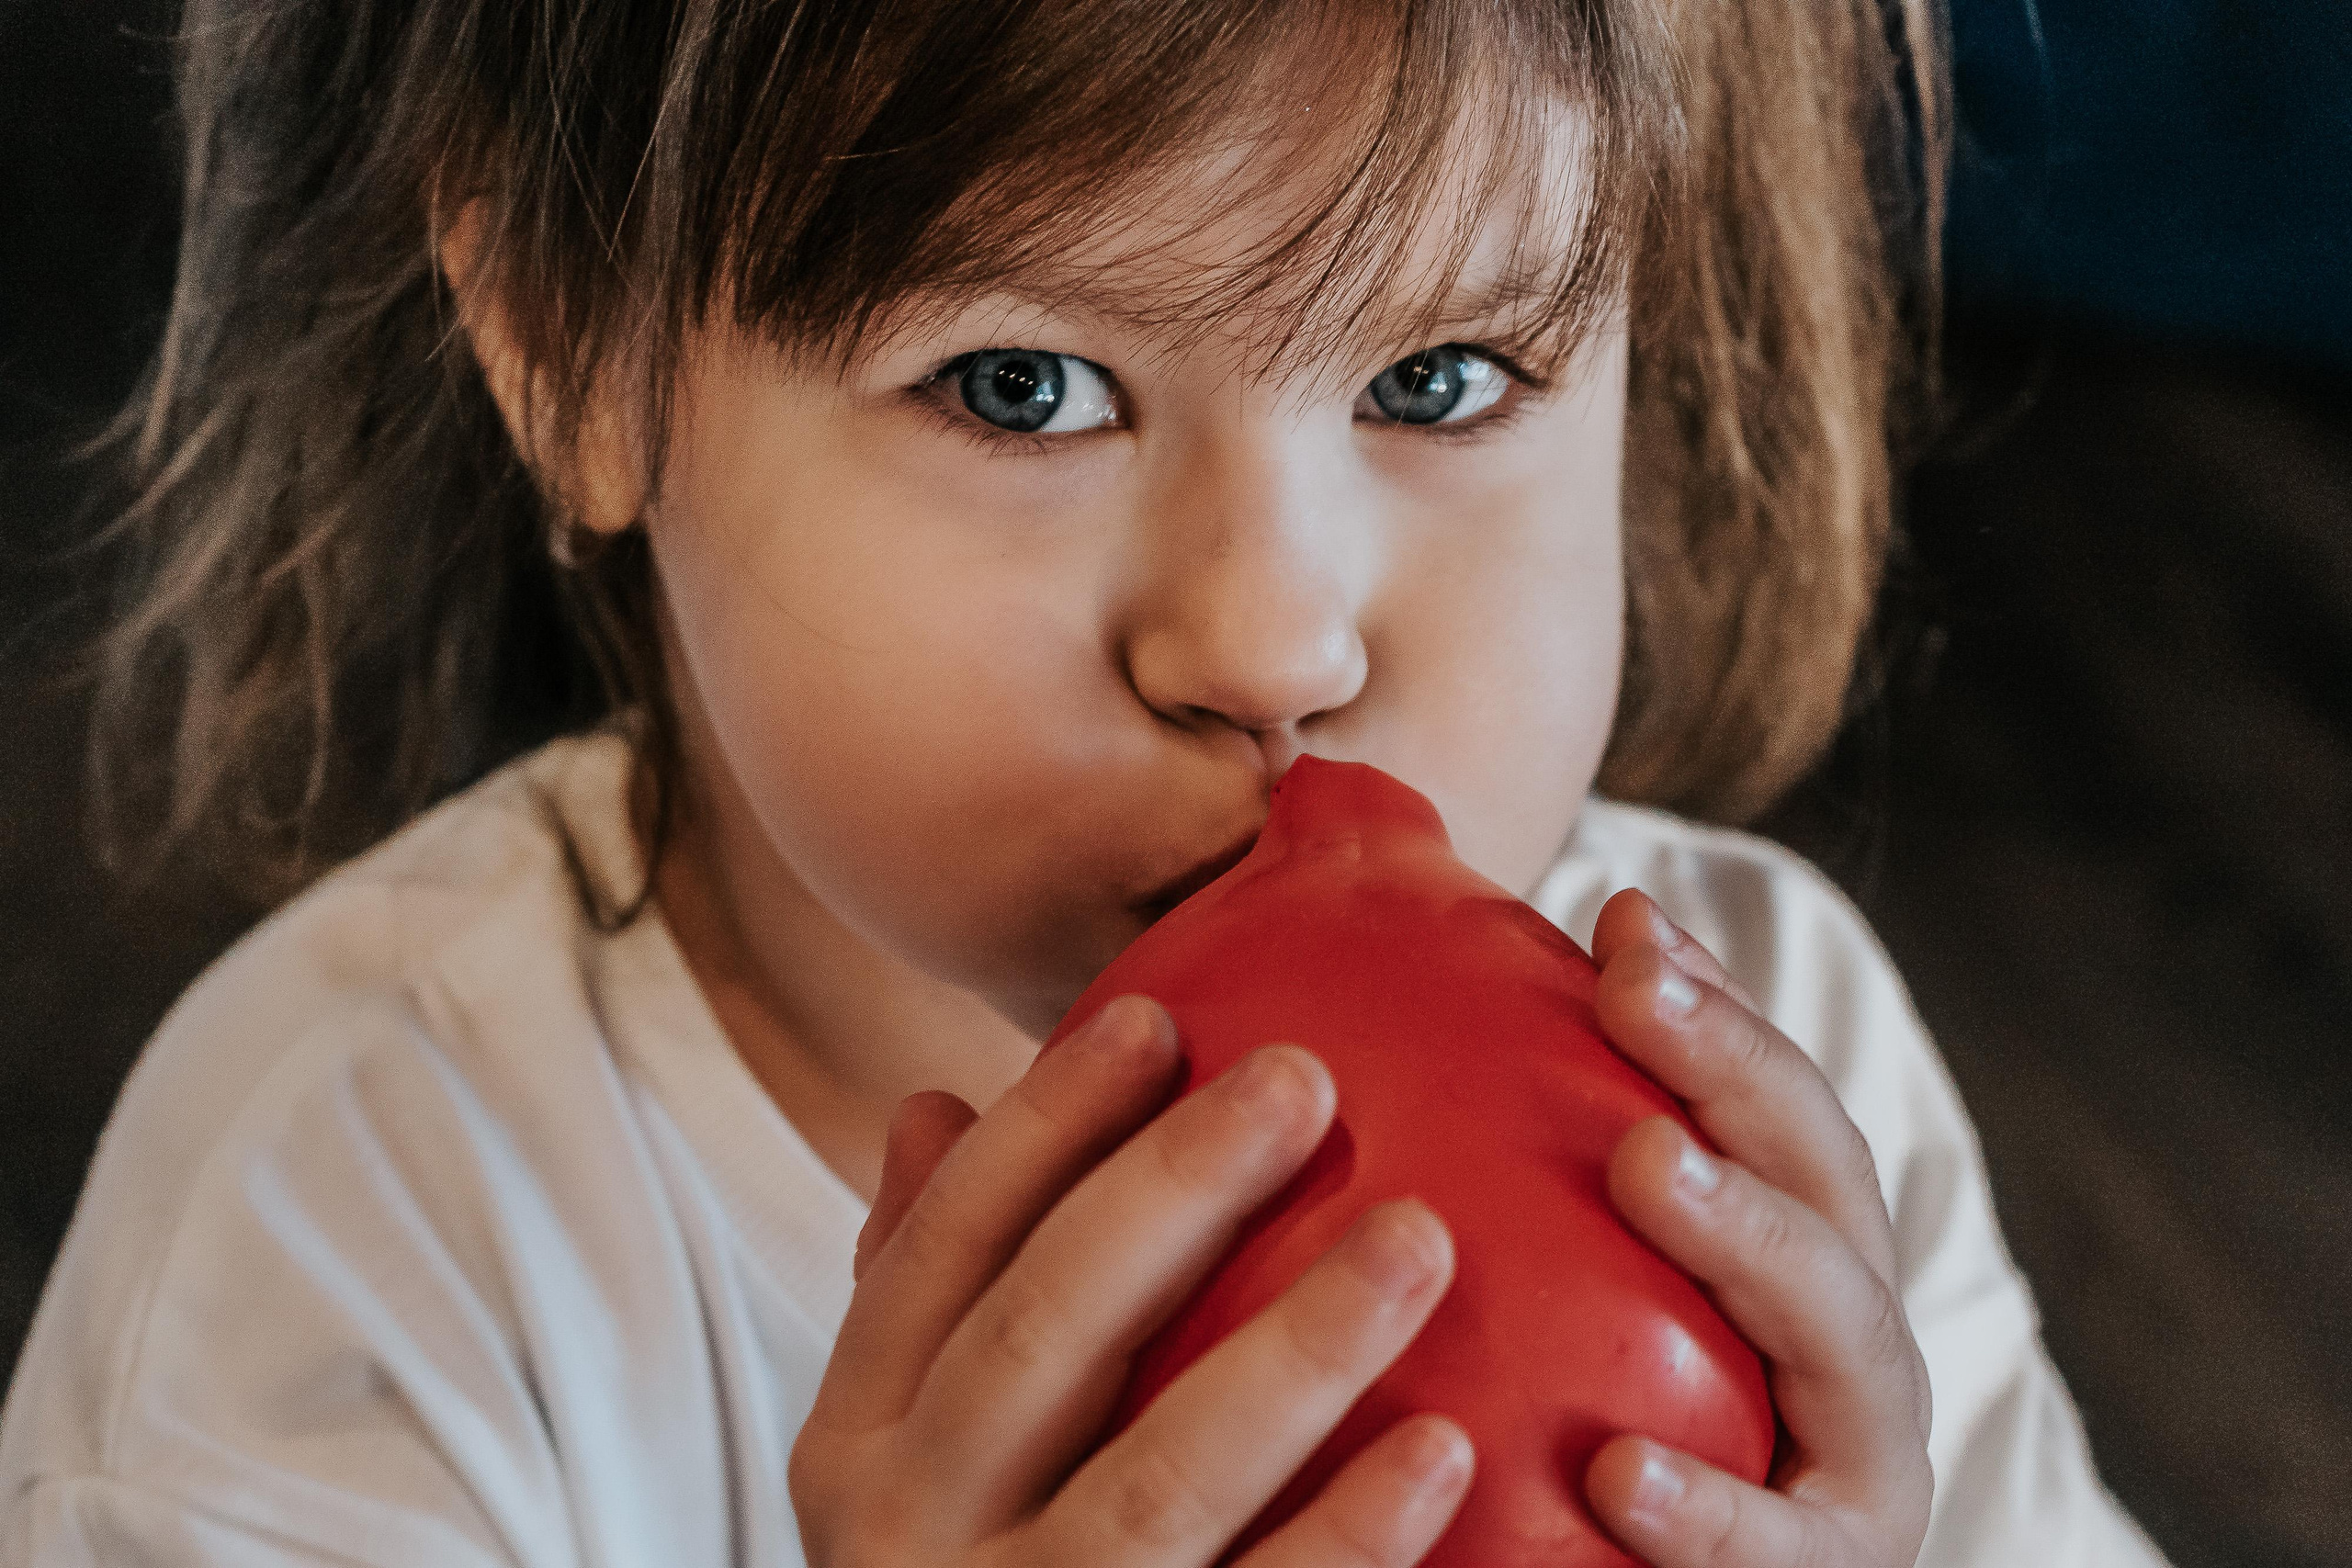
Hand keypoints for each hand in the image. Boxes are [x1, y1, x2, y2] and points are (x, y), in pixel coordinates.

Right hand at [790, 994, 1477, 1567]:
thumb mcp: (908, 1455)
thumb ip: (921, 1294)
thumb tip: (925, 1105)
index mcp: (859, 1445)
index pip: (943, 1247)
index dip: (1045, 1124)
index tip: (1157, 1011)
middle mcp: (910, 1541)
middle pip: (1044, 1332)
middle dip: (1172, 1194)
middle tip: (1306, 1077)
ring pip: (1154, 1484)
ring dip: (1289, 1354)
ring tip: (1417, 1236)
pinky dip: (1342, 1543)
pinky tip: (1443, 1451)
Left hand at [1582, 889, 1933, 1567]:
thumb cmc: (1594, 1417)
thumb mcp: (1578, 1267)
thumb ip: (1545, 1121)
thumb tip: (1471, 928)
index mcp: (1811, 1256)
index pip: (1778, 1110)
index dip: (1715, 1010)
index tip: (1621, 922)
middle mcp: (1853, 1342)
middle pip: (1822, 1185)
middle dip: (1735, 1074)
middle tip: (1635, 995)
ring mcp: (1861, 1462)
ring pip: (1839, 1333)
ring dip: (1746, 1234)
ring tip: (1645, 1162)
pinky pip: (1780, 1549)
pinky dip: (1710, 1512)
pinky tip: (1615, 1473)